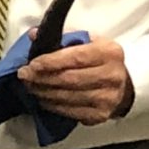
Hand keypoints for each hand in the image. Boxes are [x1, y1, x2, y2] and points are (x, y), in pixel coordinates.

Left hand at [19, 36, 133, 123]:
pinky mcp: (101, 115)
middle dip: (42, 78)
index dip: (50, 62)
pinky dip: (52, 105)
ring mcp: (108, 98)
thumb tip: (33, 34)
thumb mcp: (88, 41)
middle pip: (69, 79)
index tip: (31, 64)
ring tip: (30, 86)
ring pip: (67, 97)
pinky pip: (70, 112)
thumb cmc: (99, 59)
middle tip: (24, 76)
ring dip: (43, 92)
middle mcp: (112, 76)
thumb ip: (62, 37)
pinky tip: (43, 99)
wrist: (124, 83)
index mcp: (109, 52)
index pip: (75, 57)